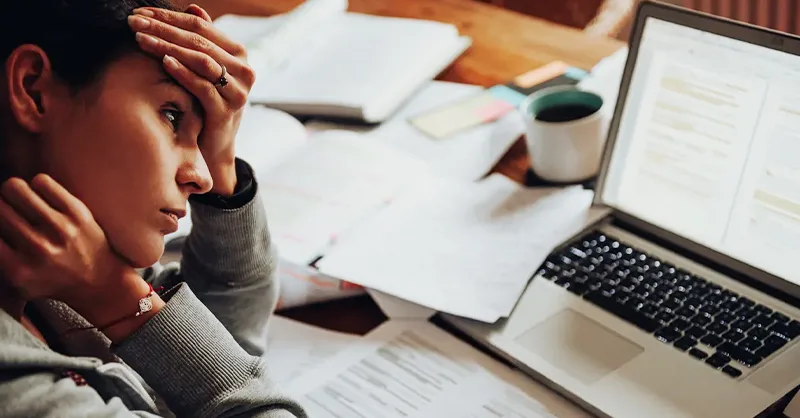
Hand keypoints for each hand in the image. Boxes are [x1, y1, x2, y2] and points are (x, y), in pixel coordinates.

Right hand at [0, 175, 140, 309]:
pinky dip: (35, 186)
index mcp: (17, 269)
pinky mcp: (78, 212)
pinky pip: (41, 181)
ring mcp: (59, 228)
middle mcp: (37, 249)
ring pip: (13, 187)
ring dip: (11, 192)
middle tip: (7, 212)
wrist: (99, 281)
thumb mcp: (15, 282)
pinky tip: (40, 198)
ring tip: (18, 201)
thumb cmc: (50, 280)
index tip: (0, 222)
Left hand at [129, 5, 256, 195]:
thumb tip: (193, 8)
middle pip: (199, 41)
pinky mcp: (226, 111)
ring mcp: (237, 91)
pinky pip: (203, 87)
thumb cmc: (207, 103)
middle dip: (163, 29)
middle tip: (134, 22)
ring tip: (141, 40)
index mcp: (238, 53)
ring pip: (201, 61)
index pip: (201, 26)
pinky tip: (164, 62)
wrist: (215, 146)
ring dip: (168, 47)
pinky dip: (183, 72)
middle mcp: (243, 70)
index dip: (169, 17)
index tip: (141, 13)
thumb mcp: (205, 70)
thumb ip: (202, 41)